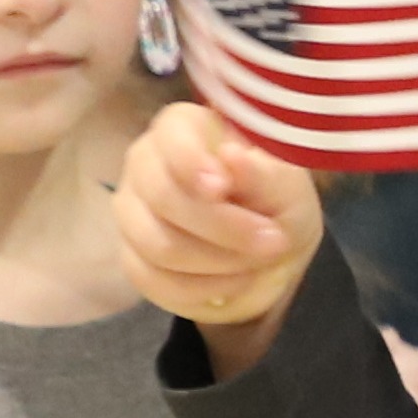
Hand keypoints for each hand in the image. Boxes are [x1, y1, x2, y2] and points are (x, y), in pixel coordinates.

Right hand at [108, 100, 325, 359]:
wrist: (267, 250)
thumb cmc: (276, 201)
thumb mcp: (286, 186)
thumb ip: (260, 174)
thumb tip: (231, 157)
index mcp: (181, 129)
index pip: (170, 138)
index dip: (191, 163)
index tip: (223, 187)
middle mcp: (144, 165)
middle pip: (162, 197)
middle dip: (222, 227)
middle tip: (273, 241)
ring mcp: (131, 213)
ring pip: (158, 245)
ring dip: (218, 261)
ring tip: (258, 262)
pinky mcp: (132, 258)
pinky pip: (155, 281)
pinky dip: (203, 288)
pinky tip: (236, 281)